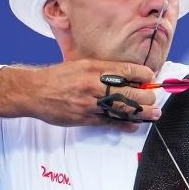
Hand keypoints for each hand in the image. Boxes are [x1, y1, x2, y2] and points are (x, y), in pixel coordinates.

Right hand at [0, 59, 160, 131]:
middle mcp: (93, 84)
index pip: (126, 70)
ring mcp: (90, 103)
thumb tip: (126, 75)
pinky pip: (109, 122)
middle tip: (154, 98)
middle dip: (146, 96)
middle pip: (129, 91)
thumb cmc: (58, 77)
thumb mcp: (80, 64)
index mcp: (93, 68)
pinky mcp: (85, 118)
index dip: (143, 74)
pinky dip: (124, 124)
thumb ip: (102, 69)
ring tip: (155, 114)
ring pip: (122, 108)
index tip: (151, 77)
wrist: (33, 91)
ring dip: (142, 112)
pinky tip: (135, 125)